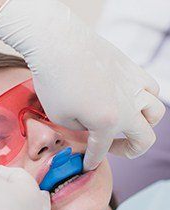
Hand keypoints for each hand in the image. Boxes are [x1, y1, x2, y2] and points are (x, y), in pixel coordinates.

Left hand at [0, 0, 164, 169]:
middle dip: (129, 151)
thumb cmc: (54, 81)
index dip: (92, 161)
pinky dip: (145, 99)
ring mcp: (134, 85)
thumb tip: (89, 126)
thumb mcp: (59, 116)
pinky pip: (151, 88)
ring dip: (143, 124)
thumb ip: (80, 128)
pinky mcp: (131, 68)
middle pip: (145, 139)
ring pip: (156, 112)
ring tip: (125, 124)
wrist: (57, 43)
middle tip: (112, 148)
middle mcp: (128, 106)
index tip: (87, 166)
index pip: (101, 150)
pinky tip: (129, 99)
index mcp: (108, 122)